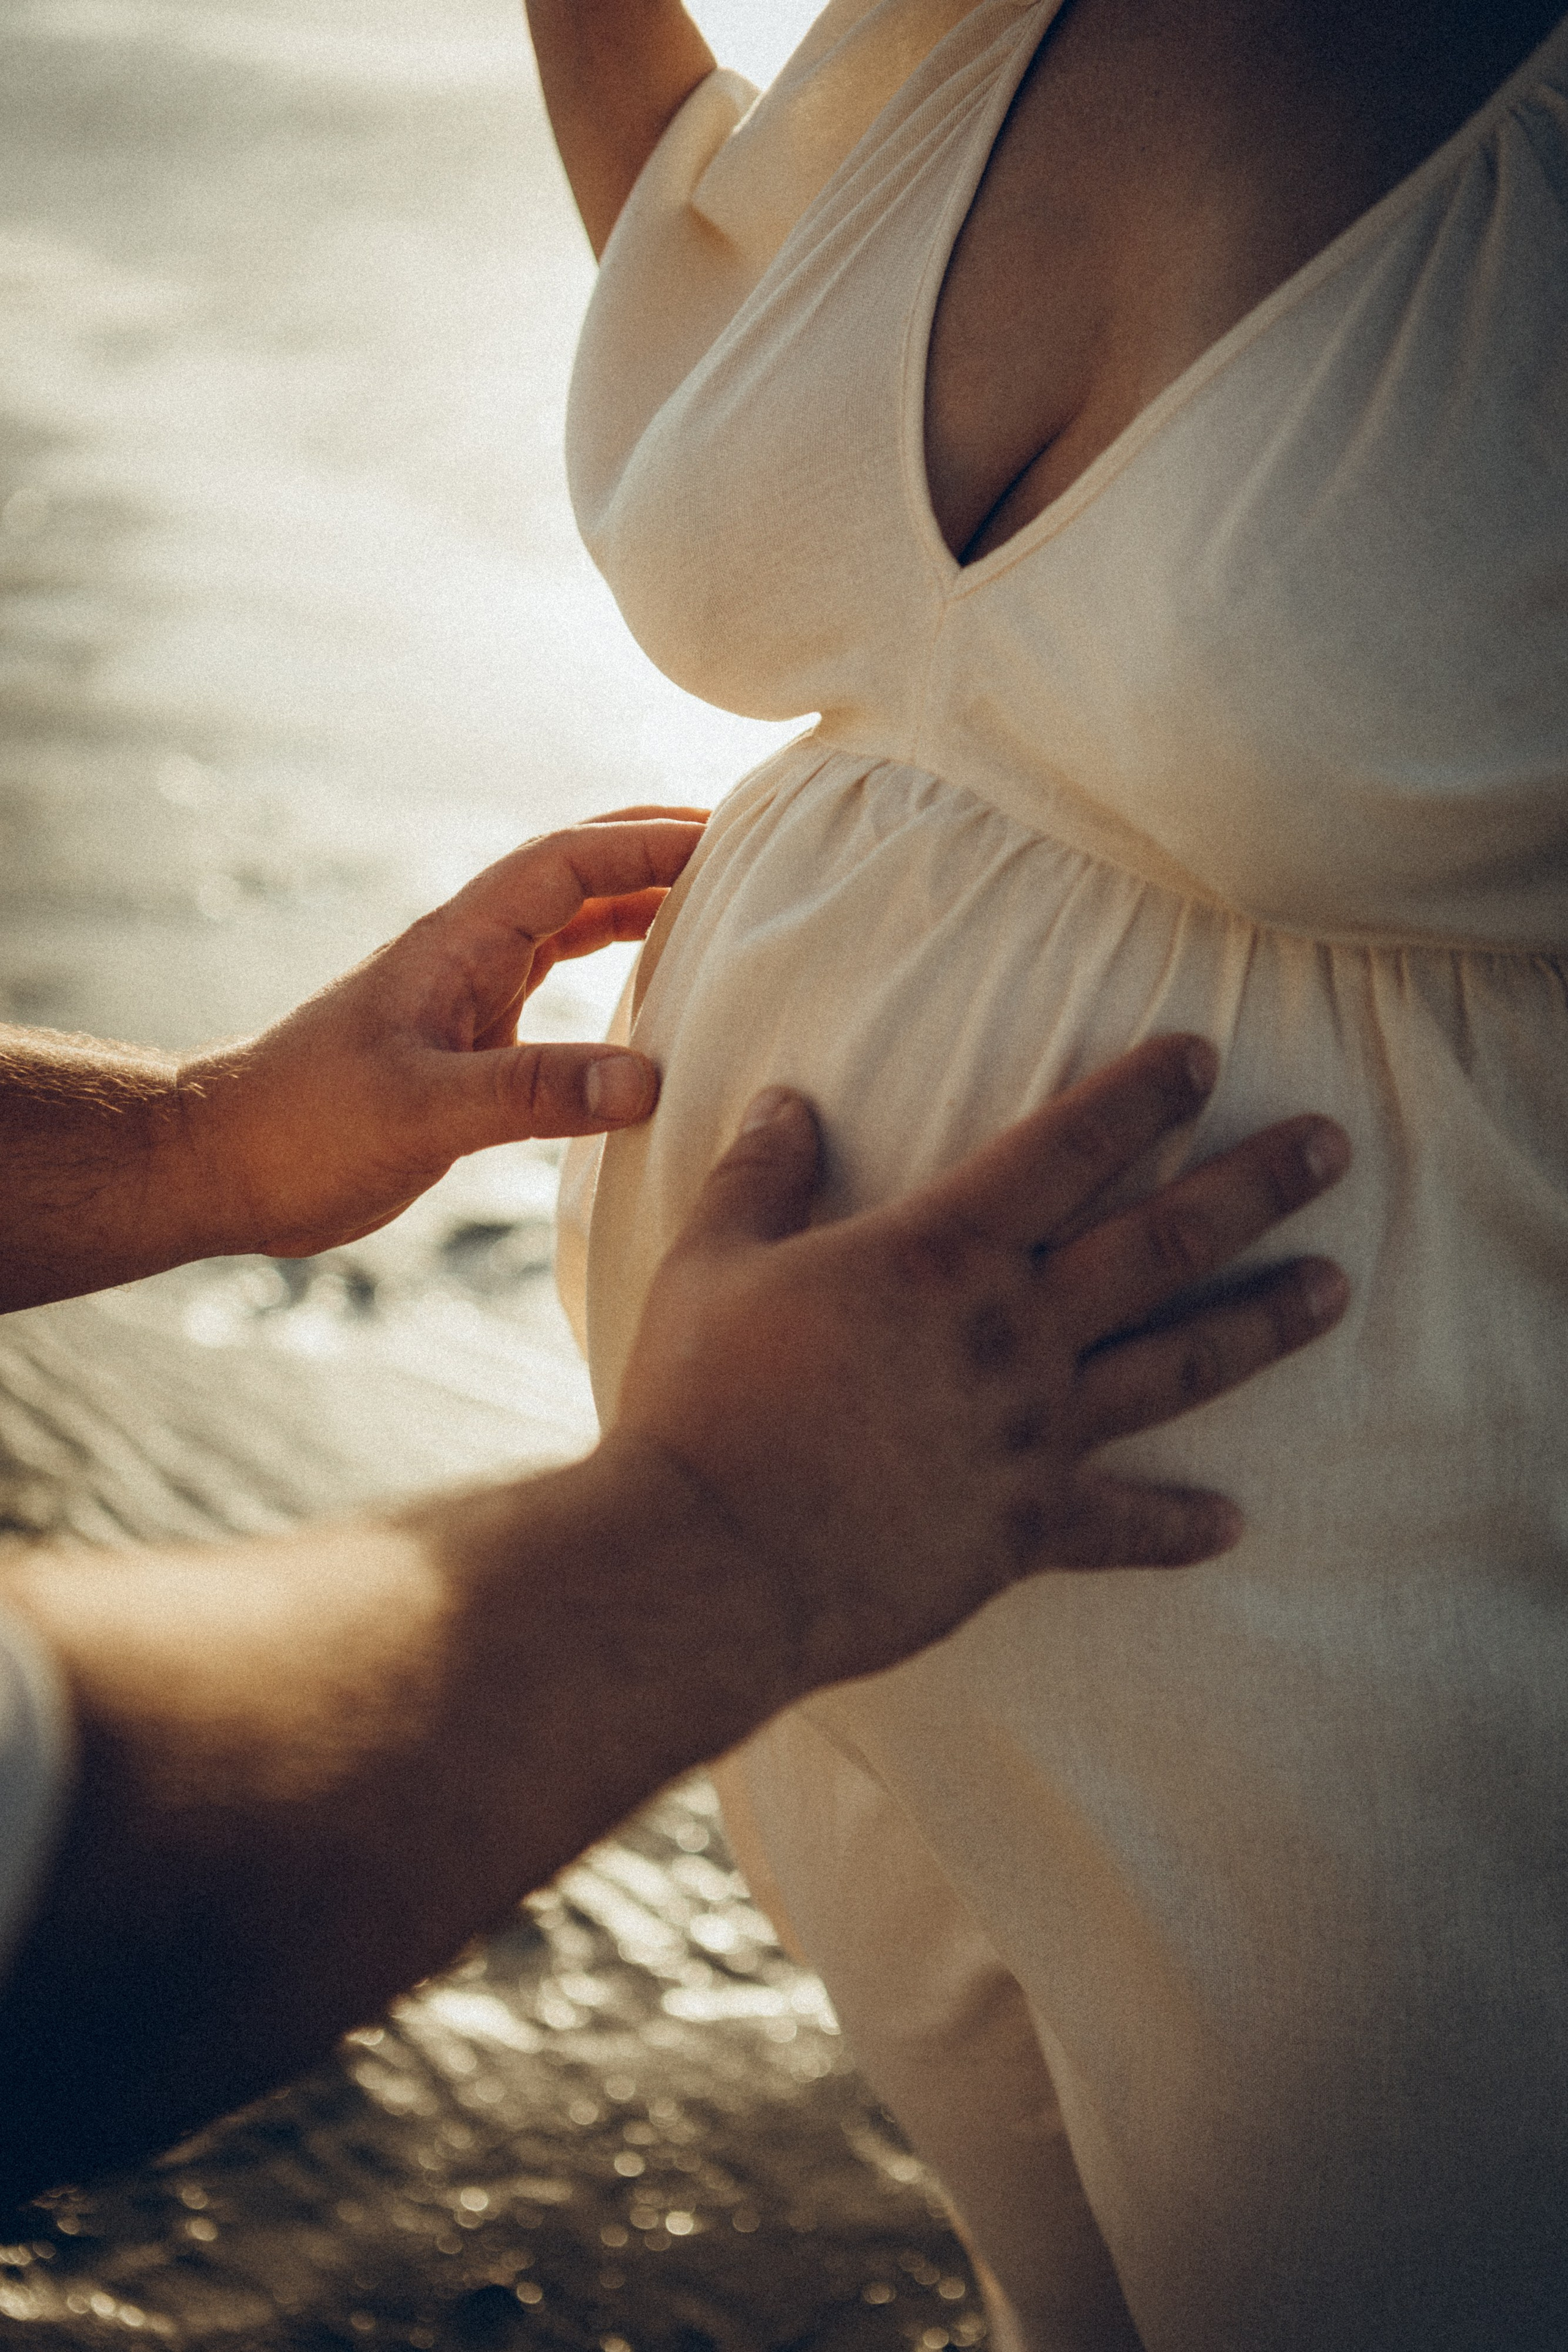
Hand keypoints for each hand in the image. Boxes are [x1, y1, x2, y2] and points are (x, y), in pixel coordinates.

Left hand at [182, 810, 705, 1257]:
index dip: (651, 842)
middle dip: (658, 852)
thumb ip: (533, 1092)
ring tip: (725, 906)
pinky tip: (656, 998)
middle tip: (747, 845)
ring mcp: (468, 995)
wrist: (227, 1165)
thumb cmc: (304, 1126)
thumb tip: (647, 1080)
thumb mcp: (421, 1109)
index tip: (733, 835)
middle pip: (579, 875)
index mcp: (459, 942)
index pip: (570, 862)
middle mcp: (469, 954)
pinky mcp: (468, 1045)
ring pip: (572, 927)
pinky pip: (557, 987)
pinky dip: (614, 974)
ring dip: (643, 908)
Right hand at [610, 1036, 1350, 1701]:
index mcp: (944, 1253)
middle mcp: (1015, 1335)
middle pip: (1164, 1243)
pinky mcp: (1024, 1531)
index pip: (1069, 1146)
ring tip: (1337, 1288)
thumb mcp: (710, 1262)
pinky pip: (1124, 1527)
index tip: (1207, 1056)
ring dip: (1264, 1322)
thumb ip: (761, 1175)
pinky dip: (1180, 1525)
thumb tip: (786, 1101)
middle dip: (1256, 1187)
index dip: (1143, 1094)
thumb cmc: (700, 1402)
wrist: (709, 1562)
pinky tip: (1236, 1521)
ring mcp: (1033, 1437)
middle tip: (1334, 1148)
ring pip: (1179, 1365)